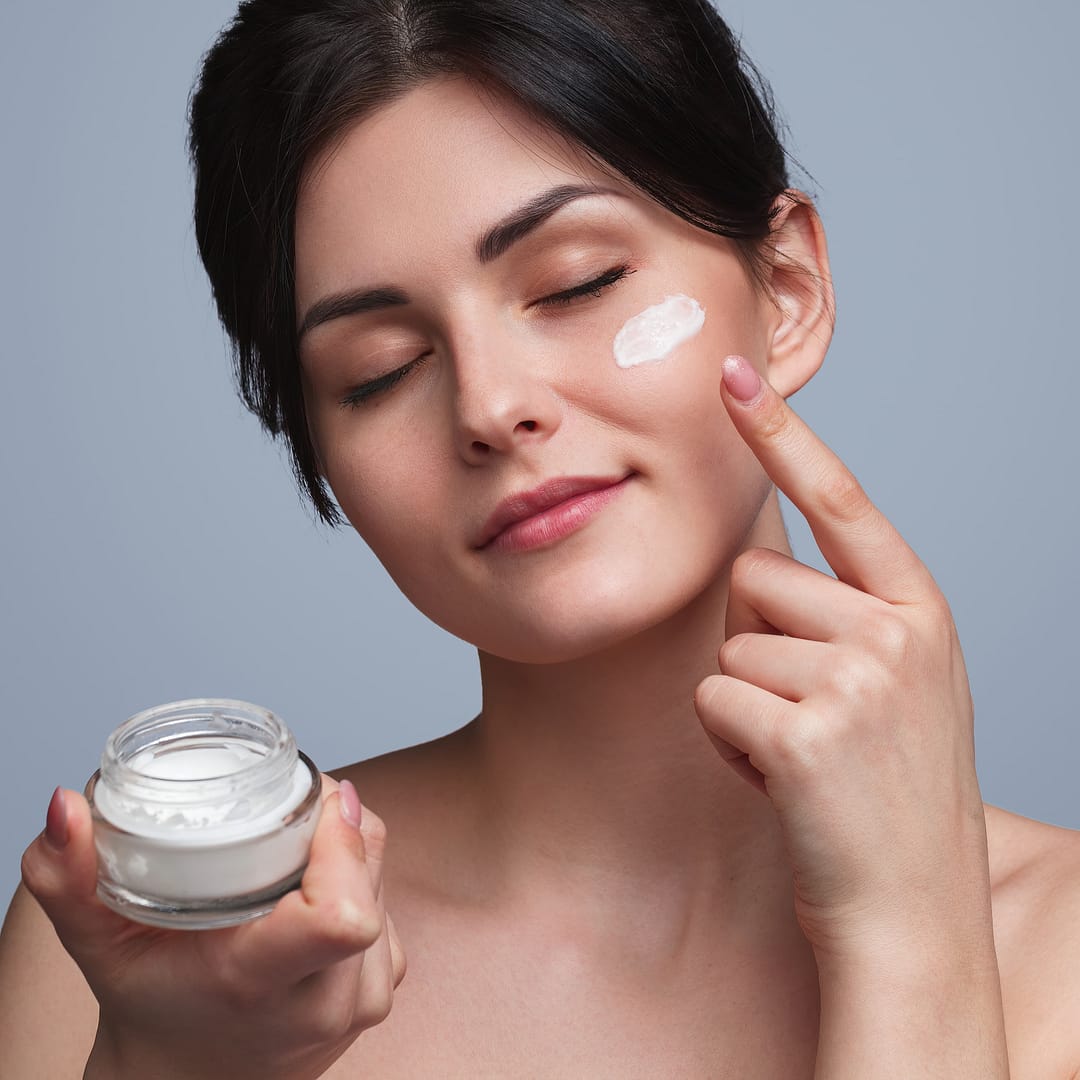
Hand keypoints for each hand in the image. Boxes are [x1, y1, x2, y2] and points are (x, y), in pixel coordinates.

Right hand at [20, 776, 404, 1079]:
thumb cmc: (150, 1008)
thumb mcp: (97, 946)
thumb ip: (68, 877)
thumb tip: (68, 805)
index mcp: (261, 983)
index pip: (343, 915)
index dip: (339, 842)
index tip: (308, 801)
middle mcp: (325, 1001)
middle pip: (366, 878)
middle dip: (334, 824)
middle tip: (287, 806)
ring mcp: (361, 1002)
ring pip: (383, 881)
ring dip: (348, 848)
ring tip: (294, 844)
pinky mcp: (380, 991)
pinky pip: (388, 903)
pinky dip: (359, 878)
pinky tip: (314, 884)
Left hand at [694, 355, 991, 966]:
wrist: (911, 916)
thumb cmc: (883, 796)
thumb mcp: (891, 686)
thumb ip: (839, 615)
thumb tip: (754, 565)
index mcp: (918, 611)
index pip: (841, 499)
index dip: (784, 434)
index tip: (735, 375)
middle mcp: (896, 631)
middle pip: (752, 579)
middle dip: (754, 642)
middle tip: (805, 716)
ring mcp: (857, 680)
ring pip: (725, 643)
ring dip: (742, 701)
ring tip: (799, 755)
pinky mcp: (804, 732)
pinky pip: (711, 699)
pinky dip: (726, 745)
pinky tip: (779, 784)